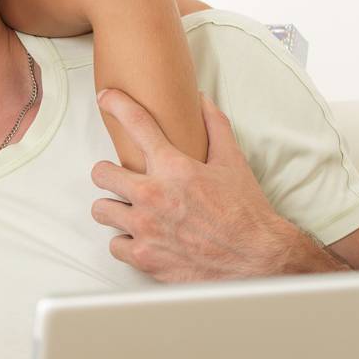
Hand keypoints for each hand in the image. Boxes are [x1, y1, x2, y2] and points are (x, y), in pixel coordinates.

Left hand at [90, 91, 320, 280]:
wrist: (257, 259)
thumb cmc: (246, 211)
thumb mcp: (233, 162)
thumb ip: (215, 127)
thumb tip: (202, 100)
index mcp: (174, 168)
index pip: (137, 124)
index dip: (117, 104)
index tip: (105, 99)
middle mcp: (153, 195)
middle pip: (101, 173)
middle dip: (109, 174)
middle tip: (122, 180)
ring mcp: (145, 227)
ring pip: (101, 210)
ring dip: (114, 209)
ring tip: (131, 210)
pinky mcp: (144, 257)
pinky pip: (115, 244)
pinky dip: (126, 242)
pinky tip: (142, 238)